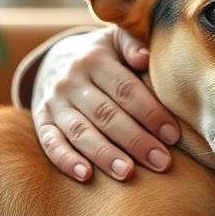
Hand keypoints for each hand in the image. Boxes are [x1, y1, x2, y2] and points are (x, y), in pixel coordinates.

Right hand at [31, 26, 180, 181]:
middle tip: (161, 162)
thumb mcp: (117, 39)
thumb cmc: (104, 54)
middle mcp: (70, 81)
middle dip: (136, 140)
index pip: (125, 89)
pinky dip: (66, 160)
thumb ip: (134, 43)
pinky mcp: (41, 122)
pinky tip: (86, 176)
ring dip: (105, 155)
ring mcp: (53, 103)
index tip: (173, 135)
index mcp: (94, 59)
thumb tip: (144, 58)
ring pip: (80, 132)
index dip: (150, 113)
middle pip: (106, 114)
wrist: (56, 58)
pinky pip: (50, 143)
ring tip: (128, 173)